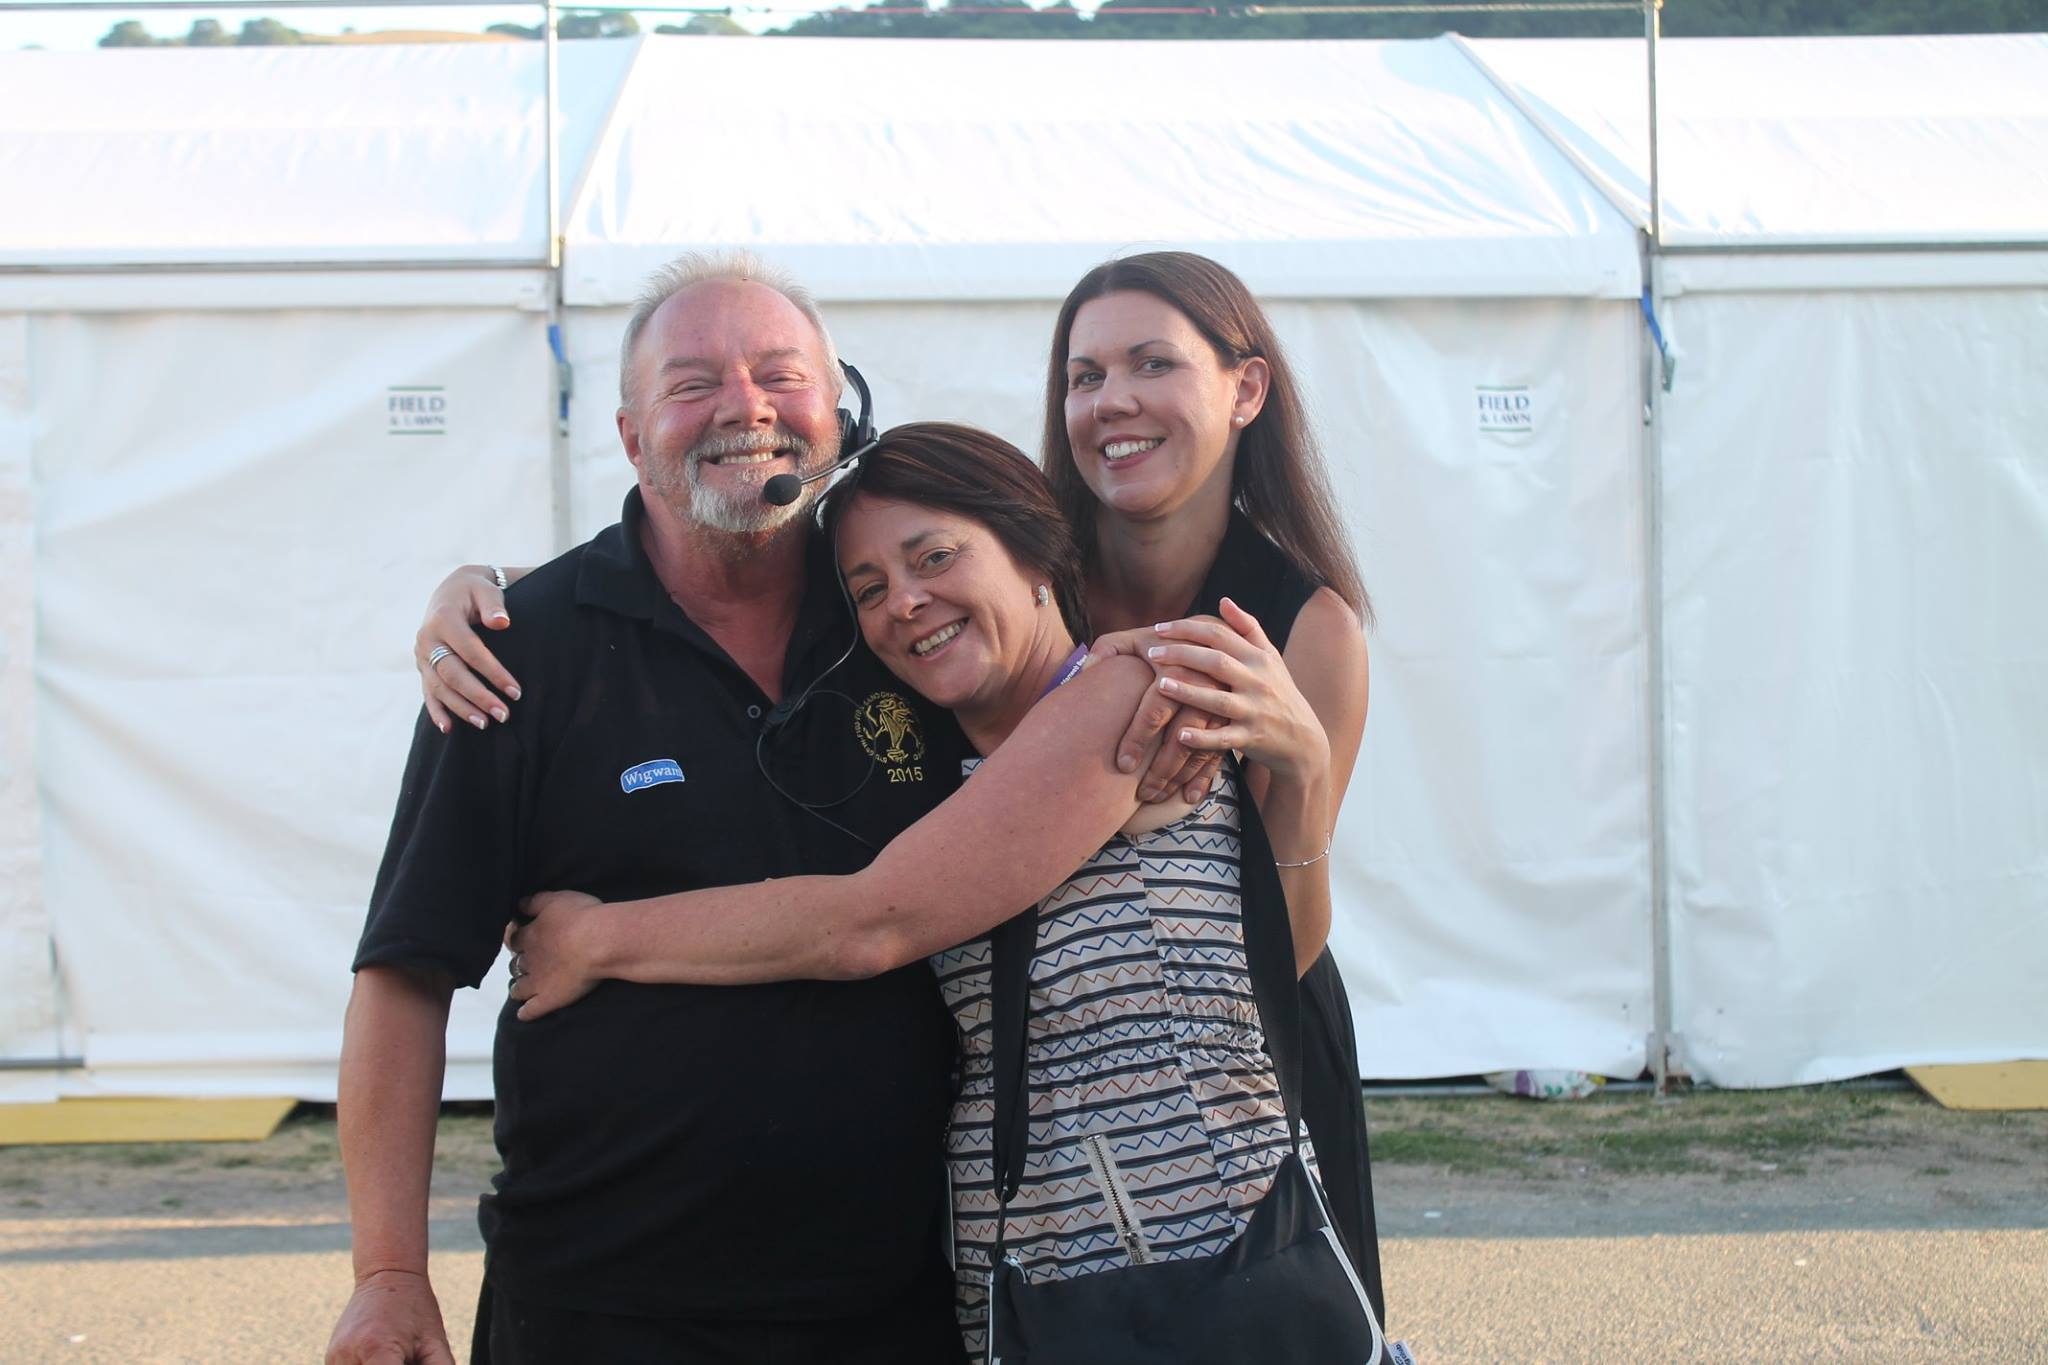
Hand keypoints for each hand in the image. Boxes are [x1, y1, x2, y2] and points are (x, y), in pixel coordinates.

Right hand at [324, 1268, 454, 1364]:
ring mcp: (334, 1359)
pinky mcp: (330, 1359)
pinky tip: (384, 1356)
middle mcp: (348, 1356)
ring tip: (396, 1356)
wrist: (387, 1275)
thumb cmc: (416, 1309)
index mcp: (377, 1349)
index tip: (412, 1364)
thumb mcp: (435, 1342)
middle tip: (408, 1358)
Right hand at [416, 565, 518, 734]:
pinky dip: (436, 711)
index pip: (470, 651)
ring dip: (461, 708)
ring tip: (485, 724)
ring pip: (439, 687)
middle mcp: (427, 638)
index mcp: (443, 618)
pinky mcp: (422, 667)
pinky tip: (448, 728)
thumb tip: (502, 622)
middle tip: (503, 714)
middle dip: (478, 696)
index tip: (516, 691)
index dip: (493, 672)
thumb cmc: (476, 592)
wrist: (451, 592)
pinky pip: (427, 692)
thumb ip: (494, 605)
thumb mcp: (486, 590)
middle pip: (452, 673)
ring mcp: (422, 655)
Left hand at [507, 890, 604, 1020]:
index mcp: (530, 935)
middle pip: (515, 964)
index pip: (514, 939)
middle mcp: (529, 959)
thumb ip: (535, 902)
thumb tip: (519, 904)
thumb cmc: (581, 916)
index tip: (521, 938)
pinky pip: (531, 1011)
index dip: (517, 939)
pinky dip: (525, 1013)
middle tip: (527, 963)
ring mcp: (537, 982)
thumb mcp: (556, 899)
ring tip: (522, 989)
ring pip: (519, 988)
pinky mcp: (548, 1000)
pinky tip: (524, 1014)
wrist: (599, 941)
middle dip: (519, 964)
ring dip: (519, 988)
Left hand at [1088, 625, 1226, 803]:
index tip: (1123, 764)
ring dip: (1179, 777)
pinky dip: (1205, 776)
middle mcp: (1205, 685)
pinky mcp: (1234, 717)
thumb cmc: (1168, 643)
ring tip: (1156, 797)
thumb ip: (1109, 648)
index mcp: (1178, 665)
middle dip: (1161, 768)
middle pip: (1181, 736)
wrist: (1222, 640)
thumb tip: (1086, 672)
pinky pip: (1220, 751)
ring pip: (1201, 748)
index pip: (1155, 709)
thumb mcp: (1137, 637)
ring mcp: (1223, 704)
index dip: (1139, 738)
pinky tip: (1189, 798)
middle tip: (1141, 792)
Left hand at [1144, 598, 1330, 781]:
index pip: (1219, 635)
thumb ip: (1247, 628)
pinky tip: (1180, 735)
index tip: (1159, 628)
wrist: (1303, 739)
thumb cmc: (1279, 692)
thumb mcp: (1270, 658)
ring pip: (1218, 700)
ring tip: (1160, 685)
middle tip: (1151, 653)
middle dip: (1182, 655)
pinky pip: (1224, 739)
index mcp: (1258, 658)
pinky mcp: (1252, 739)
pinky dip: (1203, 738)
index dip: (1187, 629)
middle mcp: (1257, 682)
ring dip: (1189, 692)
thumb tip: (1223, 600)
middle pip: (1216, 662)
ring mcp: (1255, 711)